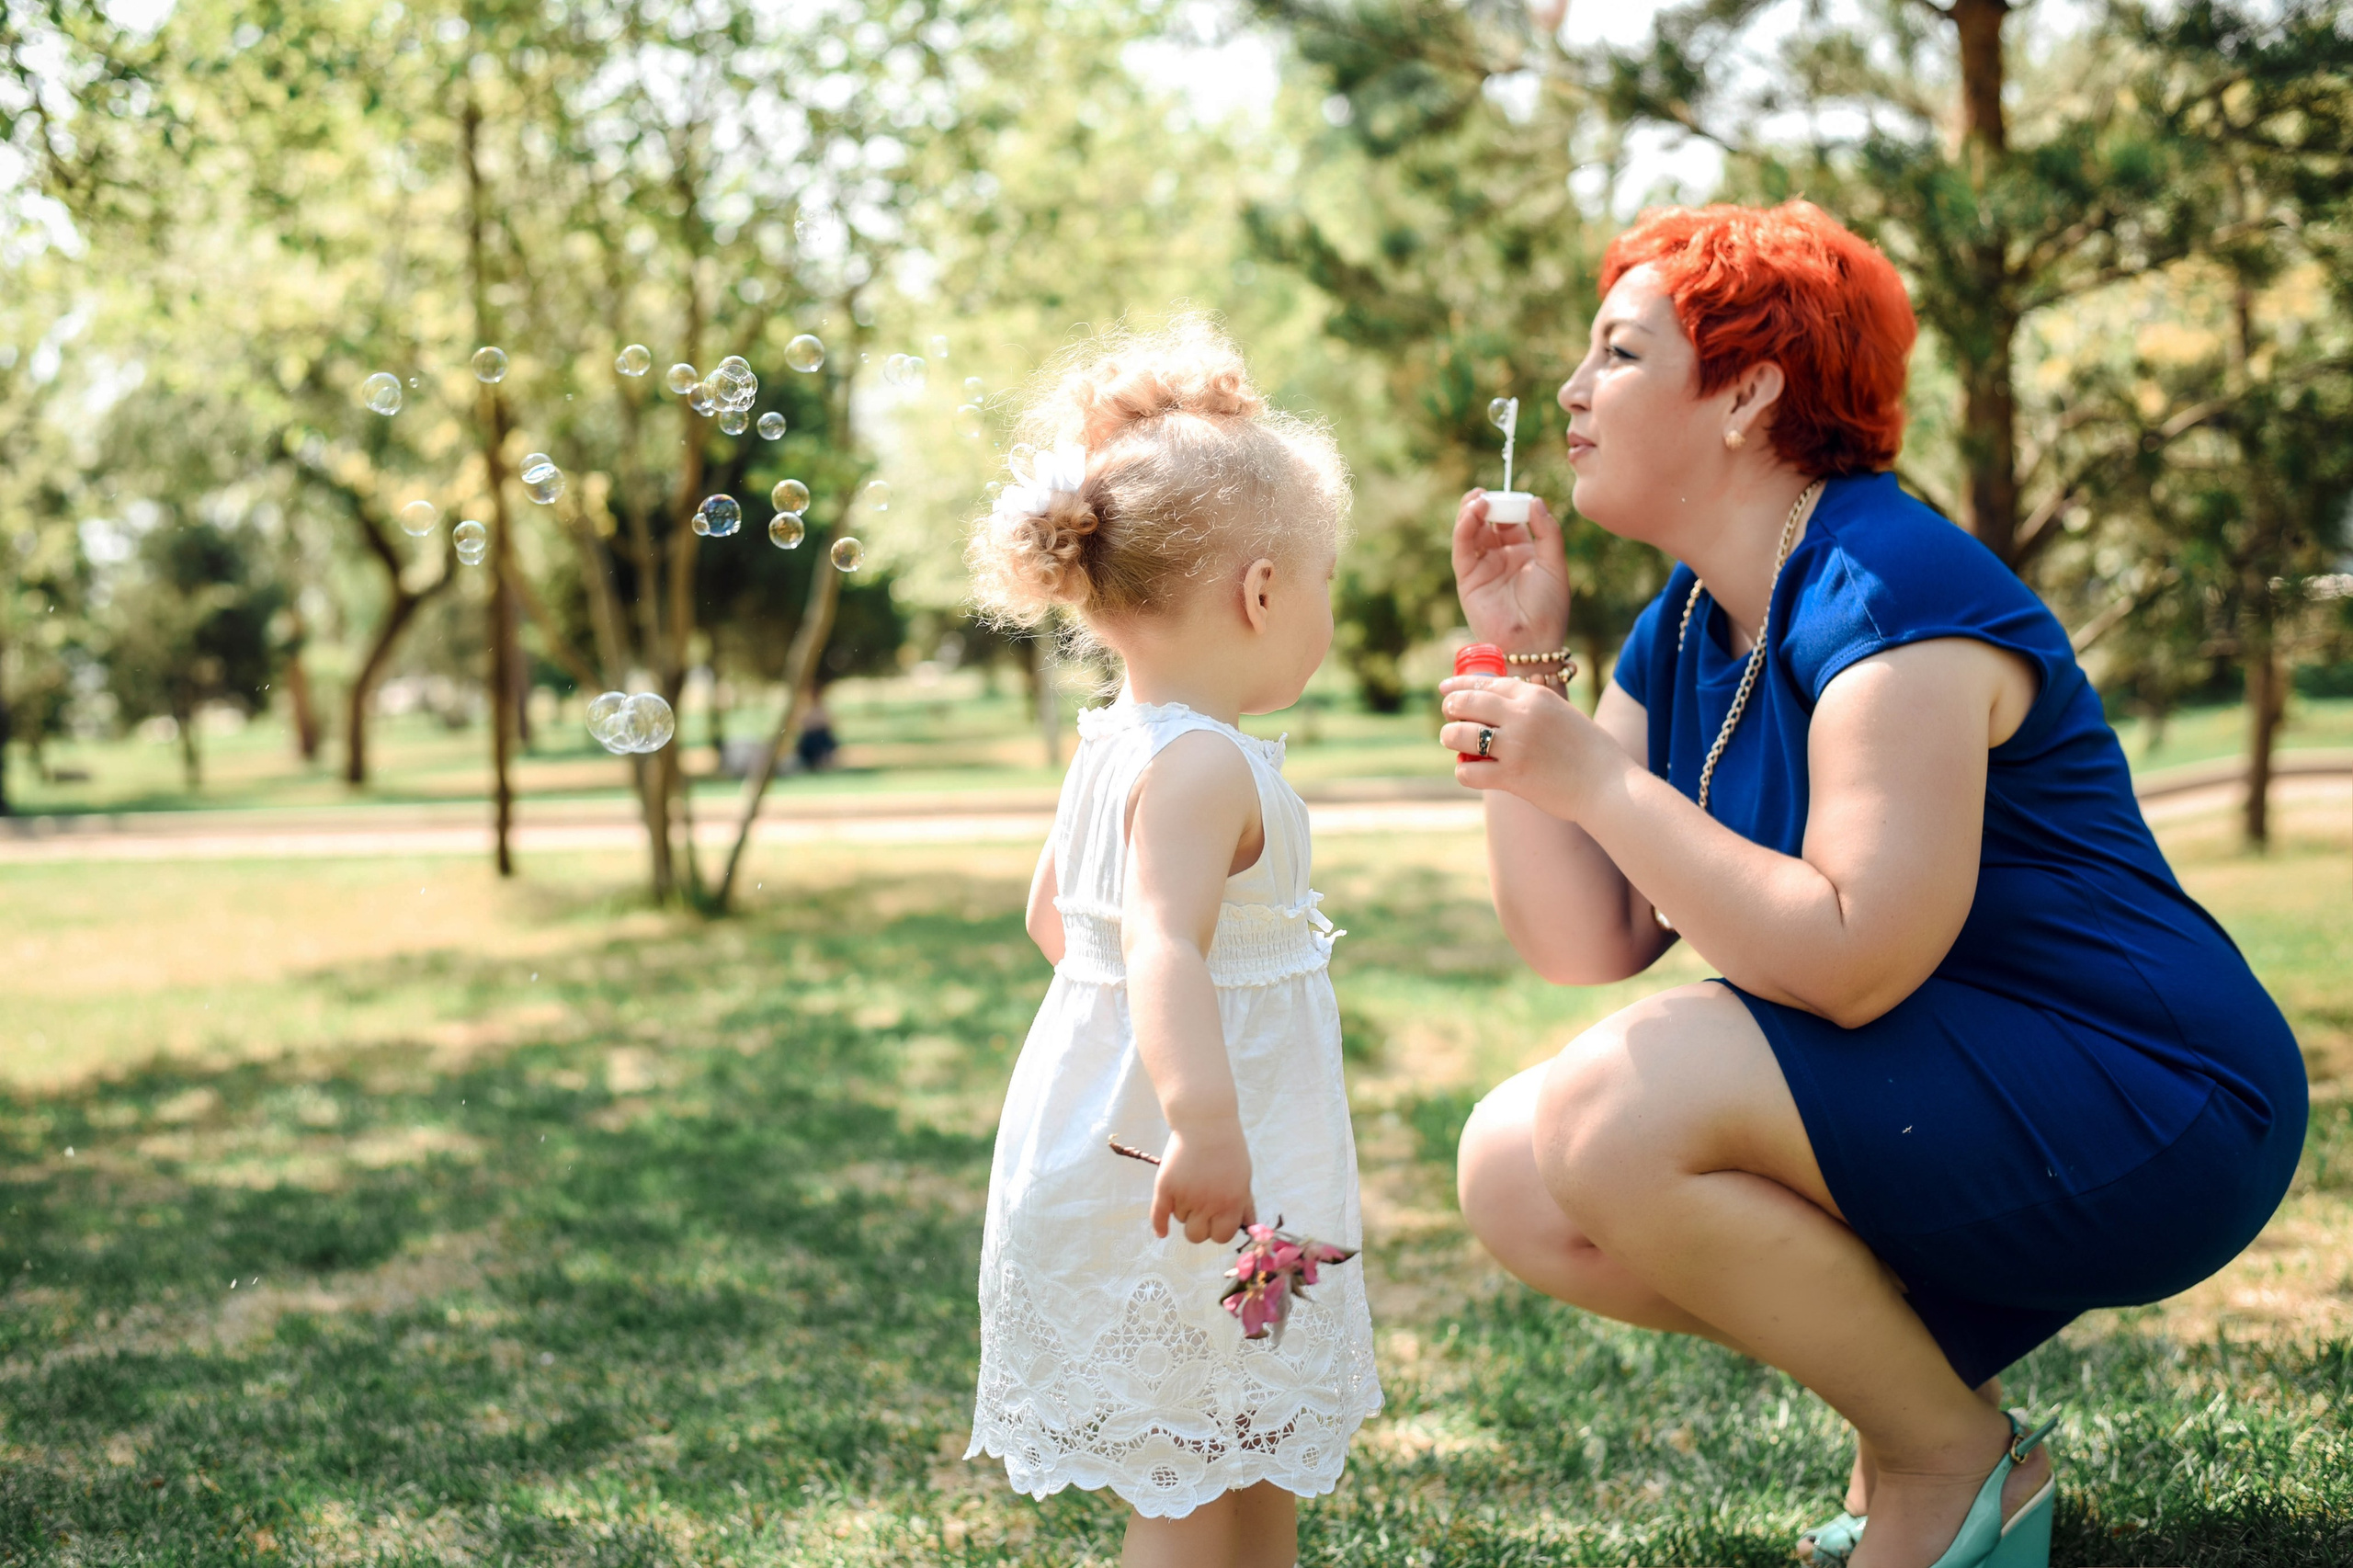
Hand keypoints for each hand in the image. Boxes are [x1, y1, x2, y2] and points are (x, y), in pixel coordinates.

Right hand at [1151, 1119, 1255, 1244]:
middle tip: (1200, 1210)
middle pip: (1197, 1236)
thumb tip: (1250, 1227)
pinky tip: (1162, 1232)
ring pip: (1180, 1219)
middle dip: (1199, 1226)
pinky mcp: (1165, 1187)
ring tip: (1190, 1184)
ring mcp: (1185, 1196)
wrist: (1205, 1121)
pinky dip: (1160, 1225)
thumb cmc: (1228, 1149)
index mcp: (1231, 1203)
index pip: (1222, 1236)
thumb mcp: (1243, 1178)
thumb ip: (1245, 1205)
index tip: (1216, 1221)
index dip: (1218, 1230)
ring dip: (1184, 1208)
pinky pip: (1159, 1215)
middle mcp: (1209, 1204)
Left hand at [1438, 674, 1625, 817]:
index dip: (1460, 685)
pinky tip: (1469, 771)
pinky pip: (1468, 772)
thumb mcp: (1563, 714)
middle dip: (1450, 708)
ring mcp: (1515, 746)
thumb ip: (1533, 707)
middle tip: (1449, 717)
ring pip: (1459, 735)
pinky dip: (1463, 771)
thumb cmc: (1589, 752)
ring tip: (1452, 741)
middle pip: (1466, 703)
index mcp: (1536, 696)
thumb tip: (1500, 706)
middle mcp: (1521, 716)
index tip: (1445, 687)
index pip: (1487, 683)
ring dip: (1449, 737)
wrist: (1608, 785)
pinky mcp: (1512, 777)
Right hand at [1452, 489, 1570, 651]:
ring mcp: (1482, 567)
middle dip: (1488, 504)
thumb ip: (1547, 532)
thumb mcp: (1555, 564)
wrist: (1533, 641)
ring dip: (1472, 512)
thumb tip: (1535, 501)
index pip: (1512, 521)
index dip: (1510, 504)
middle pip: (1488, 522)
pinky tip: (1473, 512)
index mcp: (1524, 554)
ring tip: (1479, 498)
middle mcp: (1501, 558)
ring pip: (1471, 531)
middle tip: (1489, 492)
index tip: (1514, 493)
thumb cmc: (1549, 608)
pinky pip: (1463, 547)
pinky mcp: (1467, 577)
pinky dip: (1464, 527)